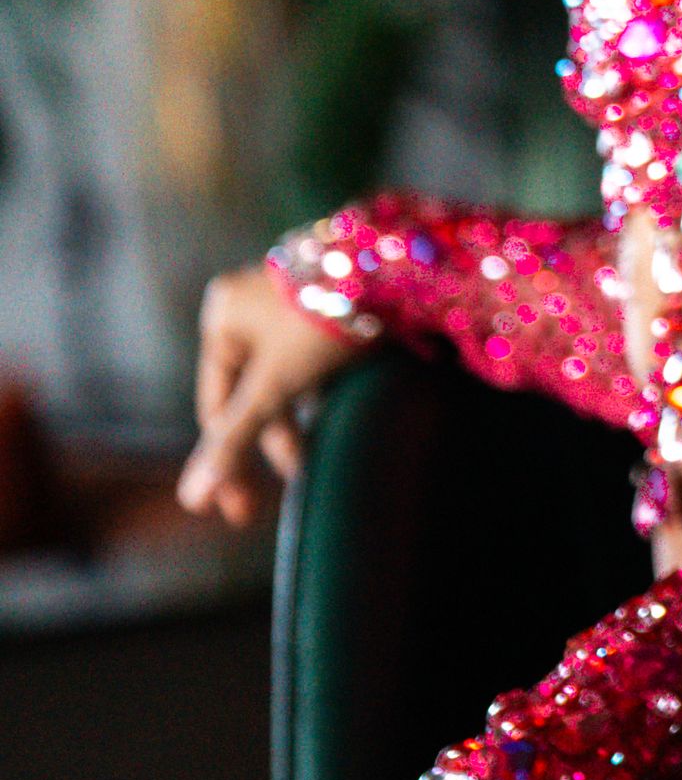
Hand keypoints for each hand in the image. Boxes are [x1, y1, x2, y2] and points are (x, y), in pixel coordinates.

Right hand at [182, 262, 357, 520]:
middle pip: (251, 392)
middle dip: (271, 440)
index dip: (226, 461)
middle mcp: (250, 303)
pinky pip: (308, 362)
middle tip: (293, 481)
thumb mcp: (273, 386)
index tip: (238, 513)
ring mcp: (288, 302)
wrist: (394, 266)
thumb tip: (189, 500)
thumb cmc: (321, 319)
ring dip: (295, 421)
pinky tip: (333, 418)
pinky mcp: (326, 304)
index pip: (216, 405)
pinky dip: (315, 393)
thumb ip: (233, 440)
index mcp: (222, 315)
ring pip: (282, 379)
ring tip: (314, 459)